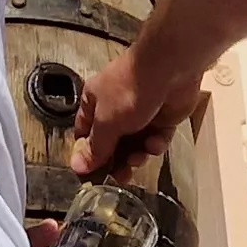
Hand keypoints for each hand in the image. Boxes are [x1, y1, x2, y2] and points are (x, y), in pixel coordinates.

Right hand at [66, 42, 201, 176]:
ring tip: (138, 159)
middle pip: (112, 143)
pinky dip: (155, 144)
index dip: (87, 155)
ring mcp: (141, 112)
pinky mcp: (163, 117)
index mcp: (94, 102)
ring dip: (136, 155)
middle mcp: (115, 107)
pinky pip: (156, 138)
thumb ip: (95, 148)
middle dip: (116, 161)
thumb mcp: (106, 123)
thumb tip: (77, 167)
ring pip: (135, 144)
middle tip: (120, 177)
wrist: (169, 70)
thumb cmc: (129, 91)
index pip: (84, 134)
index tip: (92, 176)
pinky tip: (155, 143)